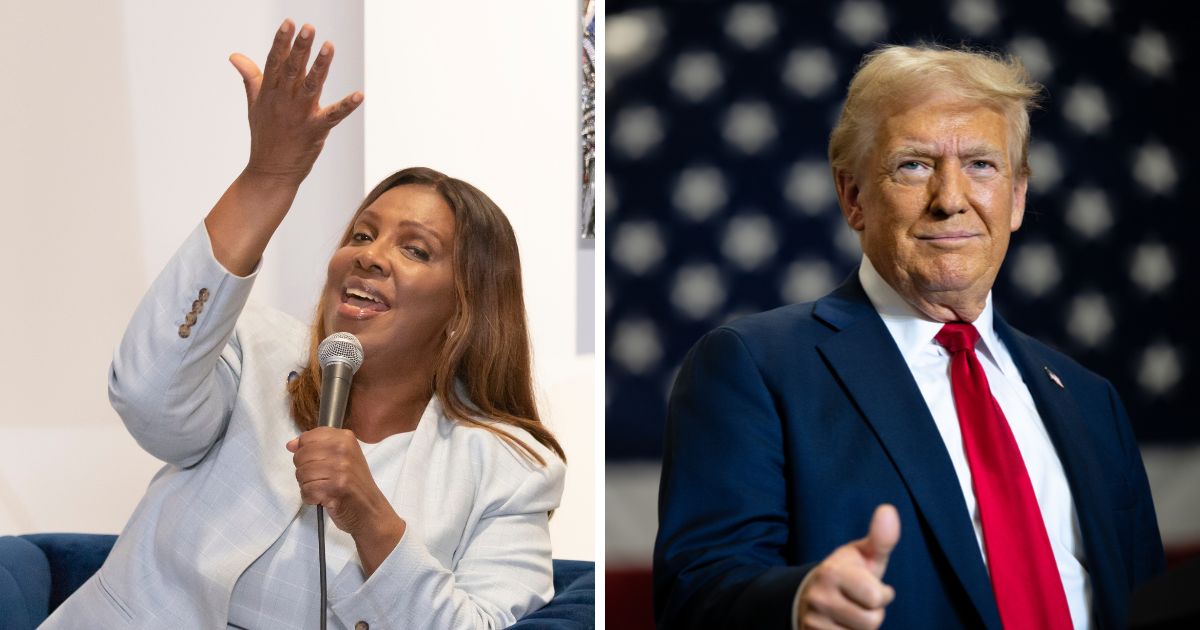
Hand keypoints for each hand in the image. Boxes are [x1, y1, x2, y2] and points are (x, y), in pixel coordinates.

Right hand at [229, 19, 361, 186]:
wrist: (270, 172)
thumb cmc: (265, 136)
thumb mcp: (254, 104)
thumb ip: (251, 77)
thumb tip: (235, 56)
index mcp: (269, 92)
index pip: (274, 61)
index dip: (281, 41)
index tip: (288, 23)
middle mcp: (284, 100)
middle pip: (293, 69)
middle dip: (300, 48)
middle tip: (308, 28)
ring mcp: (300, 115)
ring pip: (311, 86)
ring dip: (321, 66)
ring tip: (329, 46)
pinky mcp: (316, 130)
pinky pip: (333, 116)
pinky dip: (346, 106)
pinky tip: (359, 95)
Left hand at [287, 428, 403, 546]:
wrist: (370, 510)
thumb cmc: (354, 485)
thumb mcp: (341, 458)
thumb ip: (316, 447)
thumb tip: (291, 445)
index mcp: (345, 438)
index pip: (307, 437)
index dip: (306, 453)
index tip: (319, 462)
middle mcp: (343, 449)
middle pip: (301, 456)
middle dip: (306, 471)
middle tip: (323, 479)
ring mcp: (339, 468)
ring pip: (301, 473)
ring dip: (308, 485)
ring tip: (325, 489)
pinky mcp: (334, 487)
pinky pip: (306, 490)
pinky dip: (311, 498)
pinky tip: (324, 498)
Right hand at [795, 504, 899, 629]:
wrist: (806, 595)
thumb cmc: (846, 573)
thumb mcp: (862, 555)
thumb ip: (880, 538)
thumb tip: (888, 509)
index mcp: (832, 573)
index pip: (876, 597)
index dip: (882, 595)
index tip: (872, 587)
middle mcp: (819, 597)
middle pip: (871, 622)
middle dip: (873, 614)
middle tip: (860, 602)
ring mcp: (813, 621)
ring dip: (861, 629)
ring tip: (849, 614)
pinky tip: (840, 626)